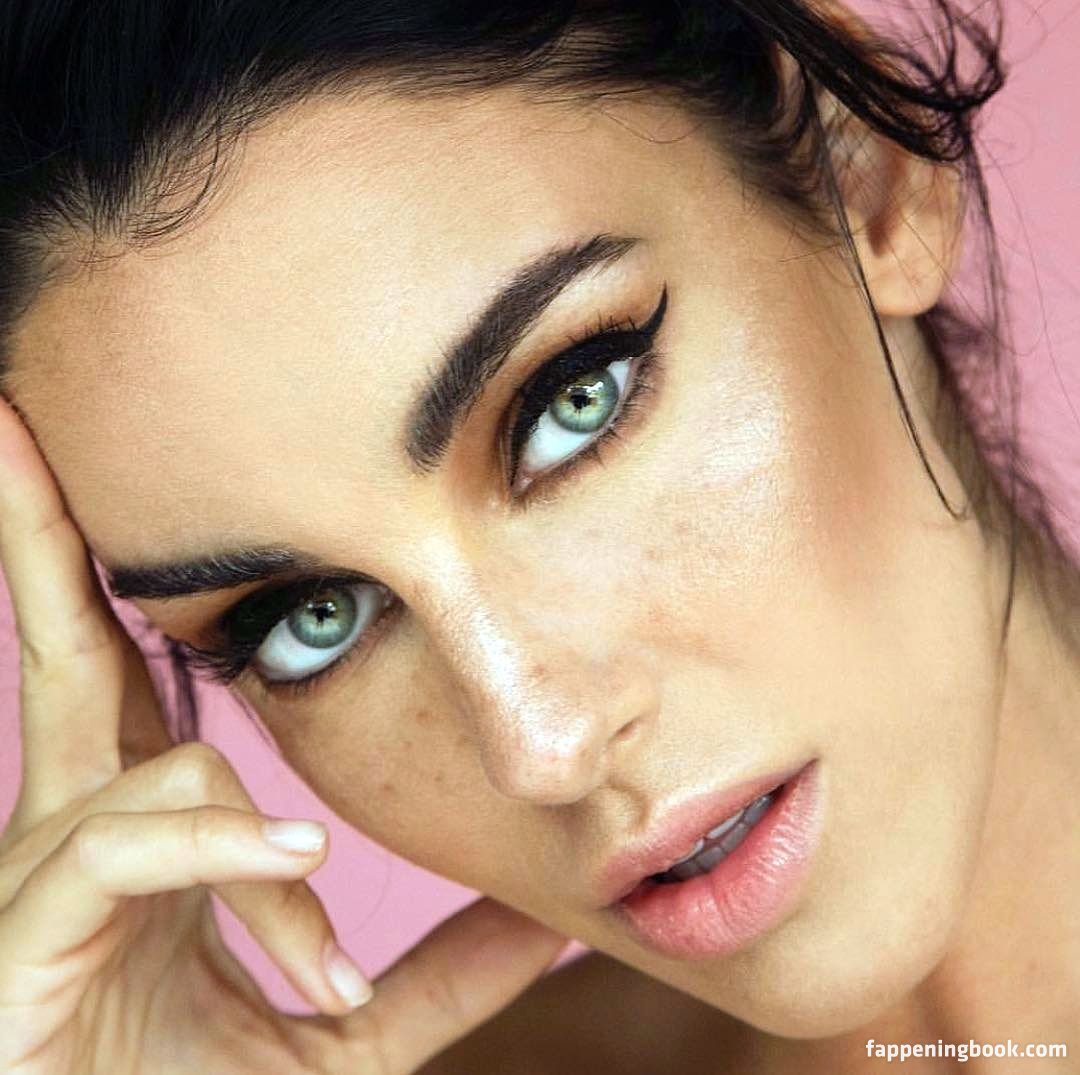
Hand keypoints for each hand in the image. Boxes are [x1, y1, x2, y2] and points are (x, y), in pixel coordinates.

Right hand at [0, 396, 566, 1073]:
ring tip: (320, 978)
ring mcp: (37, 883)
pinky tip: (292, 869)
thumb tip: (544, 920)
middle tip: (11, 416)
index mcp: (139, 828)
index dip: (125, 582)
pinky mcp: (21, 943)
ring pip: (156, 769)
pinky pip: (125, 843)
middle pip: (61, 645)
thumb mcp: (343, 1037)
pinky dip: (221, 850)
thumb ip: (437, 978)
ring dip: (263, 857)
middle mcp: (74, 829)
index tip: (151, 499)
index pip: (128, 675)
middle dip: (34, 530)